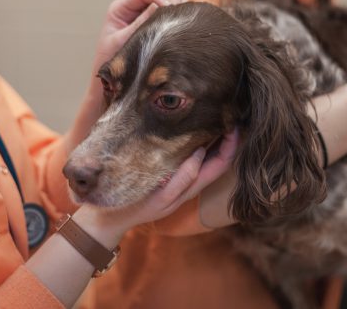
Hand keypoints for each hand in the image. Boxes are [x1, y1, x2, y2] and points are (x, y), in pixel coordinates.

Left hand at [76, 130, 238, 241]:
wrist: (108, 221)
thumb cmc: (133, 195)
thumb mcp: (157, 178)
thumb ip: (172, 162)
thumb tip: (182, 136)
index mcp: (185, 185)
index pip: (216, 164)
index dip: (229, 147)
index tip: (236, 126)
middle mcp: (184, 192)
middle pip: (216, 170)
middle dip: (229, 149)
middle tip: (238, 127)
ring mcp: (173, 197)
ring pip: (201, 175)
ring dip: (216, 156)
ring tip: (226, 134)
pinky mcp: (160, 202)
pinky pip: (180, 184)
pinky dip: (191, 169)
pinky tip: (197, 153)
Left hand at [91, 0, 186, 71]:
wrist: (114, 81)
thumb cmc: (113, 63)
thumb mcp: (124, 42)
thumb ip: (141, 24)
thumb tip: (160, 7)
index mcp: (120, 8)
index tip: (170, 8)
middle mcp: (134, 7)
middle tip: (180, 13)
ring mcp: (146, 14)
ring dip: (178, 4)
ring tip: (184, 19)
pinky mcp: (157, 23)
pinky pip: (172, 12)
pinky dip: (180, 14)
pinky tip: (185, 24)